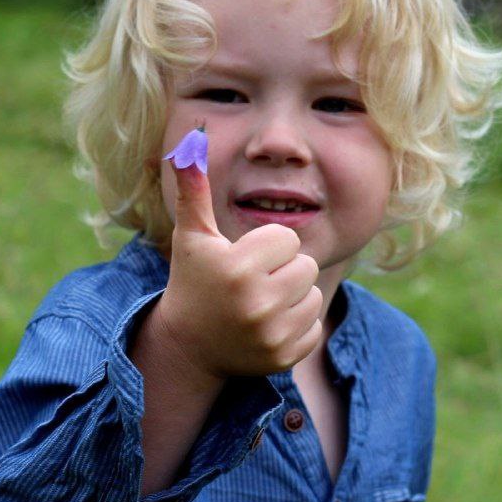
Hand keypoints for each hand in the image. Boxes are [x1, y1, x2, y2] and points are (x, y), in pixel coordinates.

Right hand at [147, 161, 322, 380]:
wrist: (187, 346)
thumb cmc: (192, 280)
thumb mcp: (192, 236)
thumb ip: (194, 190)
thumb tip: (187, 144)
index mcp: (236, 267)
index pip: (287, 238)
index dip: (265, 246)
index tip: (242, 260)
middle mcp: (255, 302)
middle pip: (305, 265)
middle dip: (281, 270)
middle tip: (251, 283)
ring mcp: (270, 333)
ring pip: (312, 294)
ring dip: (291, 296)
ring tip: (259, 304)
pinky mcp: (284, 356)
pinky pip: (315, 325)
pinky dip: (295, 325)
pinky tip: (266, 327)